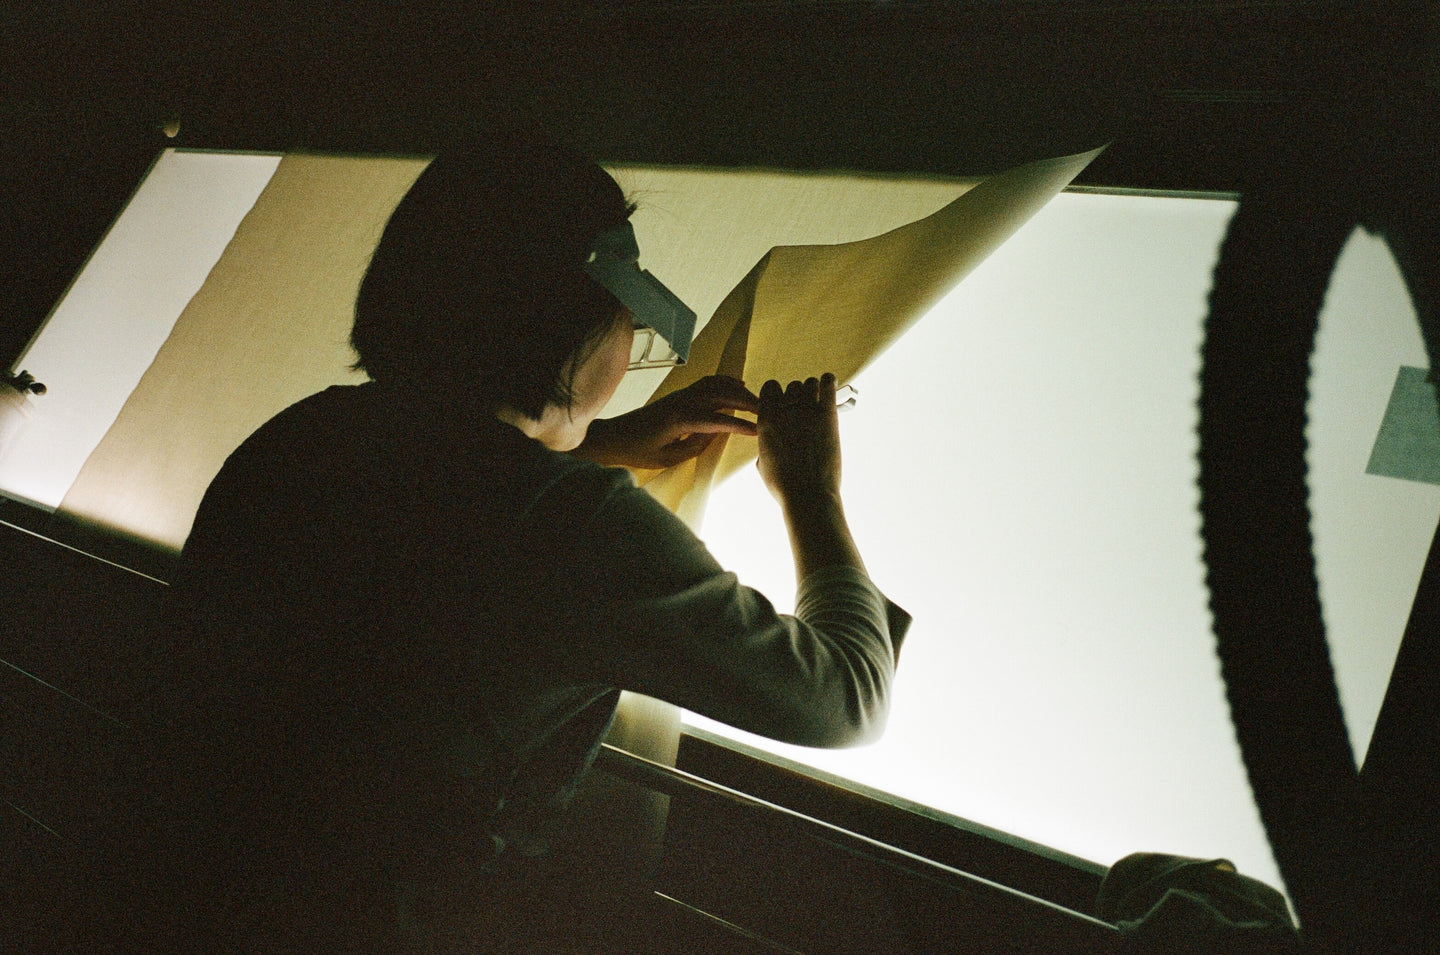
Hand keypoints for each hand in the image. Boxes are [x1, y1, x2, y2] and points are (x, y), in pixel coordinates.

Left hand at [574, 375, 758, 469]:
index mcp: (680, 419)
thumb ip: (695, 446)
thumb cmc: (638, 451)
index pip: (717, 420)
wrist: (615, 436)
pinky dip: (725, 381)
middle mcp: (682, 401)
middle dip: (747, 403)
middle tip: (768, 412)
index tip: (758, 430)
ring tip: (758, 402)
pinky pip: (707, 382)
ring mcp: (681, 394)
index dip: (739, 425)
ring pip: (716, 385)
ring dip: (739, 391)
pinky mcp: (679, 394)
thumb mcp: (668, 458)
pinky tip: (738, 386)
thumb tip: (716, 432)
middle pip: (722, 396)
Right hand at [756, 373, 841, 503]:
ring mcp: (806, 411)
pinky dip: (829, 381)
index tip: (783, 404)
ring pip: (810, 383)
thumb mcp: (763, 465)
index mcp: (766, 420)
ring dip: (814, 390)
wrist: (808, 495)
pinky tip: (831, 387)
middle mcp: (784, 411)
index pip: (769, 387)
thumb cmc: (784, 486)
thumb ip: (766, 445)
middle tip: (805, 410)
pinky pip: (828, 383)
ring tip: (818, 401)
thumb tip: (770, 442)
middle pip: (792, 386)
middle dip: (798, 396)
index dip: (777, 394)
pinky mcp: (827, 415)